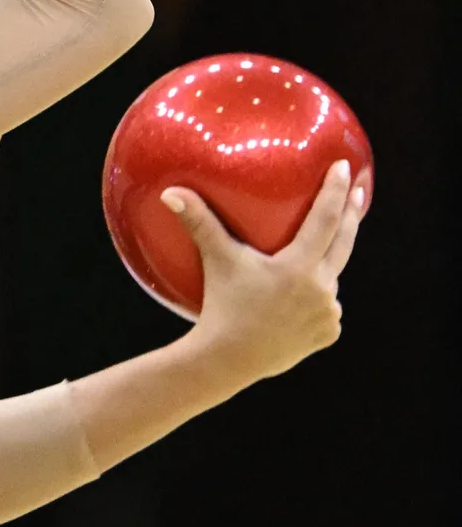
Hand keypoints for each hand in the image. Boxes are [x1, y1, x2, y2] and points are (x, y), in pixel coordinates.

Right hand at [162, 160, 365, 381]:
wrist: (228, 360)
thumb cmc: (221, 306)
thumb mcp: (215, 261)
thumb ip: (199, 223)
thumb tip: (171, 192)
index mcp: (297, 267)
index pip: (325, 220)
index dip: (334, 191)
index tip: (343, 167)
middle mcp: (320, 289)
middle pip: (343, 242)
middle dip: (352, 213)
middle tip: (356, 188)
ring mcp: (327, 314)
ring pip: (331, 278)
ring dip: (328, 263)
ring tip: (321, 249)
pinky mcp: (327, 334)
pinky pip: (326, 307)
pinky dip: (318, 298)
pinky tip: (303, 300)